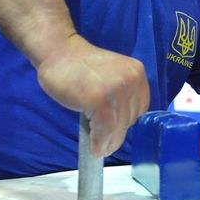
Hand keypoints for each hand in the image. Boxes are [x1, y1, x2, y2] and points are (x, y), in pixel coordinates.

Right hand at [36, 34, 149, 156]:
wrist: (59, 52)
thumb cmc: (81, 66)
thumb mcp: (112, 76)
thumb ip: (121, 94)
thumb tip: (121, 125)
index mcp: (137, 72)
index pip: (140, 107)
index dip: (127, 121)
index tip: (116, 130)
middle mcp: (131, 79)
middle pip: (129, 119)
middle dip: (116, 133)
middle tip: (104, 143)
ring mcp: (116, 89)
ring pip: (118, 127)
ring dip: (108, 142)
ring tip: (99, 148)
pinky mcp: (99, 99)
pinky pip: (104, 129)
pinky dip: (99, 142)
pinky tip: (94, 146)